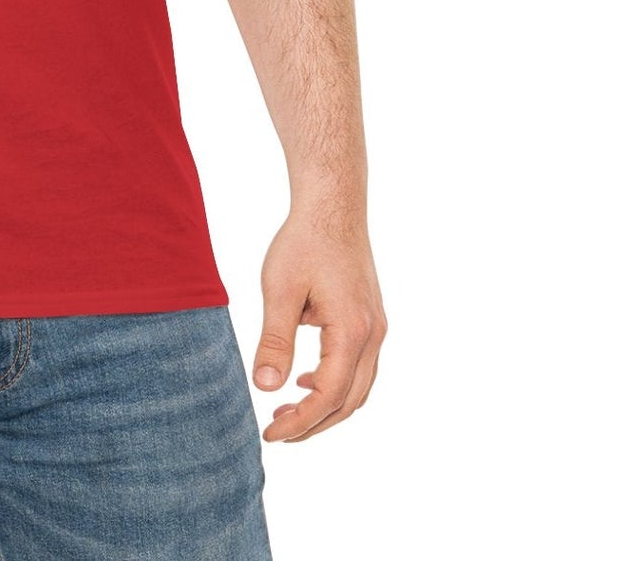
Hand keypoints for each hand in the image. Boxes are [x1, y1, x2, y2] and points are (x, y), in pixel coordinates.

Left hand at [250, 209, 385, 441]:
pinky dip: (335, 384)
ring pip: (358, 387)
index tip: (270, 434)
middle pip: (349, 401)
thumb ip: (274, 340)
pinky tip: (305, 378)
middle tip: (277, 431)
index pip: (327, 396)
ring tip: (288, 412)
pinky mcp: (371, 319)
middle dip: (314, 424)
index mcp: (352, 332)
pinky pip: (358, 366)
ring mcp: (376, 328)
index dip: (300, 422)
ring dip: (326, 407)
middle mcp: (372, 335)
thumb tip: (265, 387)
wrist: (333, 205)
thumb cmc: (304, 241)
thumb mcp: (279, 289)